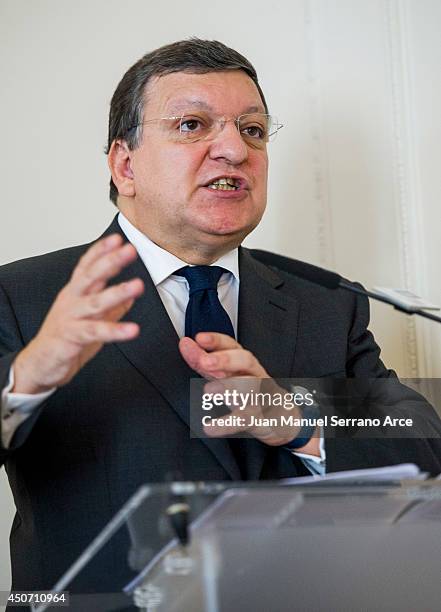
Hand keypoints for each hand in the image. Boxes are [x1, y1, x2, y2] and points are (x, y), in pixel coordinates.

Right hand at [13, 234, 143, 393]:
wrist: (40, 364)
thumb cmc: (65, 339)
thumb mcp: (91, 319)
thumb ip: (110, 309)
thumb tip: (130, 298)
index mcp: (75, 293)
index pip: (87, 266)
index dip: (101, 251)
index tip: (118, 239)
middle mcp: (71, 300)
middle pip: (91, 276)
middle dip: (111, 261)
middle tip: (129, 250)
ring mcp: (70, 317)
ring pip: (95, 301)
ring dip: (118, 291)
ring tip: (138, 285)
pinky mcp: (72, 336)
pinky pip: (96, 332)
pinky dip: (116, 330)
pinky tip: (133, 329)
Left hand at [179, 332, 305, 446]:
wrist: (278, 415)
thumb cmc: (246, 389)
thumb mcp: (223, 374)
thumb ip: (203, 361)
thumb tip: (185, 344)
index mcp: (243, 361)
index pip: (232, 345)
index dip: (216, 340)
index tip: (199, 338)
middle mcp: (253, 373)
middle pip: (245, 360)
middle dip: (225, 359)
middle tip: (205, 362)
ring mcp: (259, 395)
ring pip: (251, 386)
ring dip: (230, 386)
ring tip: (208, 390)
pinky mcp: (259, 416)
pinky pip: (244, 418)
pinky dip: (226, 424)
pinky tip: (209, 427)